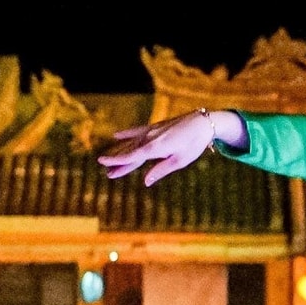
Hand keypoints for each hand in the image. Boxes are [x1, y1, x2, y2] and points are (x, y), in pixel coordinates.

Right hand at [99, 110, 245, 185]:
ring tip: (108, 160)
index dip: (116, 161)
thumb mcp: (180, 161)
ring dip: (119, 151)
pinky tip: (116, 135)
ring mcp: (151, 131)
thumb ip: (161, 170)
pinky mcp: (155, 127)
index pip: (131, 157)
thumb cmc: (194, 144)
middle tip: (107, 173)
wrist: (202, 122)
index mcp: (155, 148)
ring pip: (131, 143)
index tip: (102, 164)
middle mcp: (149, 139)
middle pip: (129, 153)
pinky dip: (127, 134)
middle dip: (117, 163)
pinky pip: (137, 131)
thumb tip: (145, 182)